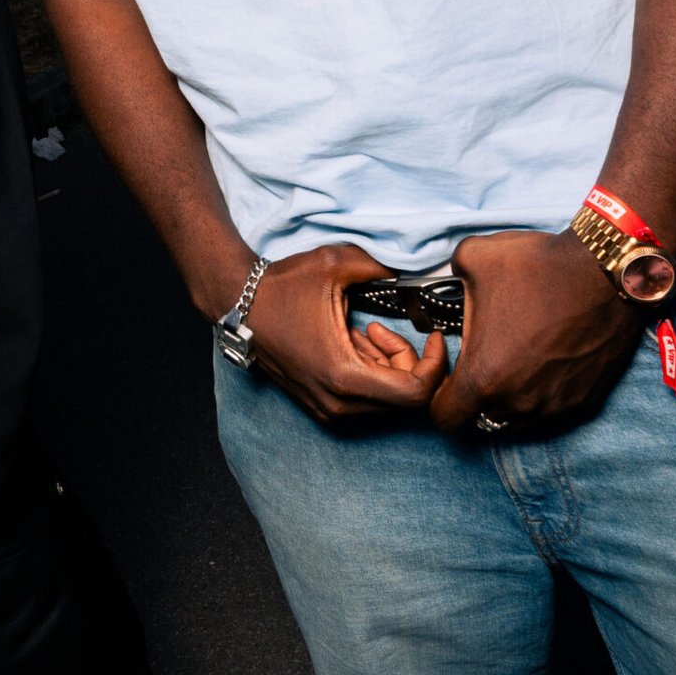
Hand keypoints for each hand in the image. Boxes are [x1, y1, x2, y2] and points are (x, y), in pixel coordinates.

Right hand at [212, 241, 449, 423]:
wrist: (238, 305)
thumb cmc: (282, 287)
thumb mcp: (336, 264)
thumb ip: (380, 266)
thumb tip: (413, 269)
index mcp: (344, 375)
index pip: (416, 393)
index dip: (436, 366)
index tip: (435, 338)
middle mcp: (338, 403)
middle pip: (405, 401)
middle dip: (409, 363)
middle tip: (386, 328)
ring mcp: (328, 410)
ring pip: (386, 403)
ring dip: (388, 368)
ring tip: (363, 332)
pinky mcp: (321, 407)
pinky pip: (366, 402)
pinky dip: (372, 374)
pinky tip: (352, 343)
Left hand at [431, 229, 646, 433]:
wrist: (606, 272)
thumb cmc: (538, 267)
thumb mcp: (472, 258)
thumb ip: (449, 278)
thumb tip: (450, 284)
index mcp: (484, 377)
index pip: (445, 417)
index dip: (437, 393)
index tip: (449, 363)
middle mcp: (518, 402)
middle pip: (481, 415)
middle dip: (476, 390)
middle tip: (485, 353)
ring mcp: (554, 405)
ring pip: (517, 415)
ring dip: (509, 392)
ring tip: (516, 352)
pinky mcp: (584, 400)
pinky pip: (550, 406)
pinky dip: (541, 389)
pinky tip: (545, 355)